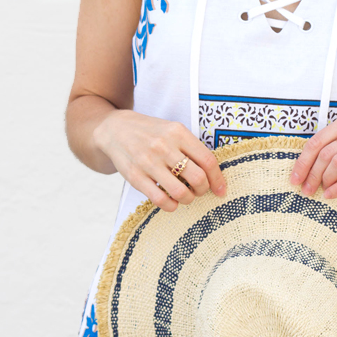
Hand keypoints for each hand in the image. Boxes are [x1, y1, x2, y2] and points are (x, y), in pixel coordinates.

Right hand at [93, 110, 226, 211]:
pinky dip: (171, 206)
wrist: (115, 130)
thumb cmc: (151, 133)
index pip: (207, 160)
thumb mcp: (172, 130)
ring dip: (188, 199)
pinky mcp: (135, 176)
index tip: (221, 190)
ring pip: (181, 192)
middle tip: (199, 190)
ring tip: (185, 196)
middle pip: (198, 178)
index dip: (218, 179)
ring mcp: (148, 161)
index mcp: (178, 132)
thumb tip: (214, 175)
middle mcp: (164, 146)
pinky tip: (171, 202)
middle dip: (203, 190)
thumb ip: (191, 148)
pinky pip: (160, 200)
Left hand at [289, 112, 336, 198]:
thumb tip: (301, 168)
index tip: (295, 178)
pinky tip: (331, 195)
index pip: (318, 140)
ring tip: (319, 191)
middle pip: (326, 152)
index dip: (303, 161)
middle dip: (312, 173)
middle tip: (305, 189)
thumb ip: (330, 148)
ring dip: (324, 180)